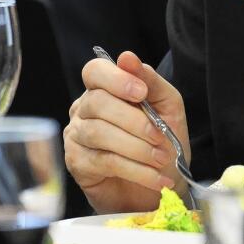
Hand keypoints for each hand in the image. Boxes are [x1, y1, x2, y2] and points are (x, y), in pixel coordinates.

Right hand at [64, 51, 187, 213]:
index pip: (94, 71)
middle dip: (135, 121)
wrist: (160, 186)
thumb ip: (150, 81)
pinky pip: (104, 161)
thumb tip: (127, 57)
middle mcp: (83, 108)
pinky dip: (135, 169)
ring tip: (161, 159)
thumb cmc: (162, 142)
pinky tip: (156, 178)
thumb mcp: (167, 107)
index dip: (115, 79)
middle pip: (98, 103)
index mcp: (103, 88)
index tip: (141, 92)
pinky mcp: (77, 163)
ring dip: (137, 148)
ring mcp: (76, 135)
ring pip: (100, 133)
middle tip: (160, 137)